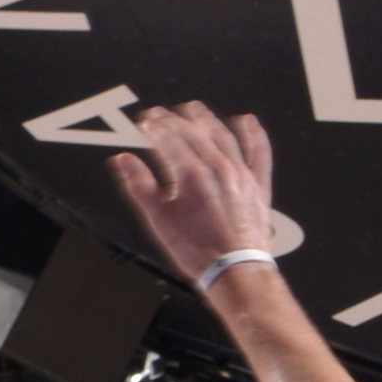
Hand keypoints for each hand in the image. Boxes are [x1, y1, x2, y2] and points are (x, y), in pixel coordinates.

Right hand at [109, 100, 285, 293]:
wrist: (235, 272)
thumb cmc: (199, 252)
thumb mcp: (158, 220)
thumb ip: (139, 186)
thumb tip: (123, 160)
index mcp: (191, 174)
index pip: (167, 138)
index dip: (153, 128)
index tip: (144, 123)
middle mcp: (217, 168)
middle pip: (192, 132)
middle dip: (172, 120)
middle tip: (160, 114)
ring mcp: (240, 175)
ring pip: (222, 135)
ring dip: (205, 119)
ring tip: (193, 108)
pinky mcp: (257, 186)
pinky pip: (258, 152)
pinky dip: (254, 134)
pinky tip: (247, 121)